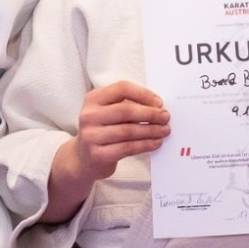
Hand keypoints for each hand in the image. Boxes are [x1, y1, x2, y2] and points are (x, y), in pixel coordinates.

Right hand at [44, 81, 168, 220]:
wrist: (83, 159)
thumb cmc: (103, 131)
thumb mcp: (108, 112)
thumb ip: (128, 105)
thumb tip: (158, 107)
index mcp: (93, 99)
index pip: (121, 89)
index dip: (143, 94)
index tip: (159, 102)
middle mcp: (89, 116)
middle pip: (126, 110)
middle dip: (150, 113)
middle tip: (166, 117)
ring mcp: (91, 136)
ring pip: (128, 131)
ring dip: (151, 130)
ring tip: (165, 131)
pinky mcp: (98, 155)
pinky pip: (127, 148)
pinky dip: (145, 145)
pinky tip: (155, 143)